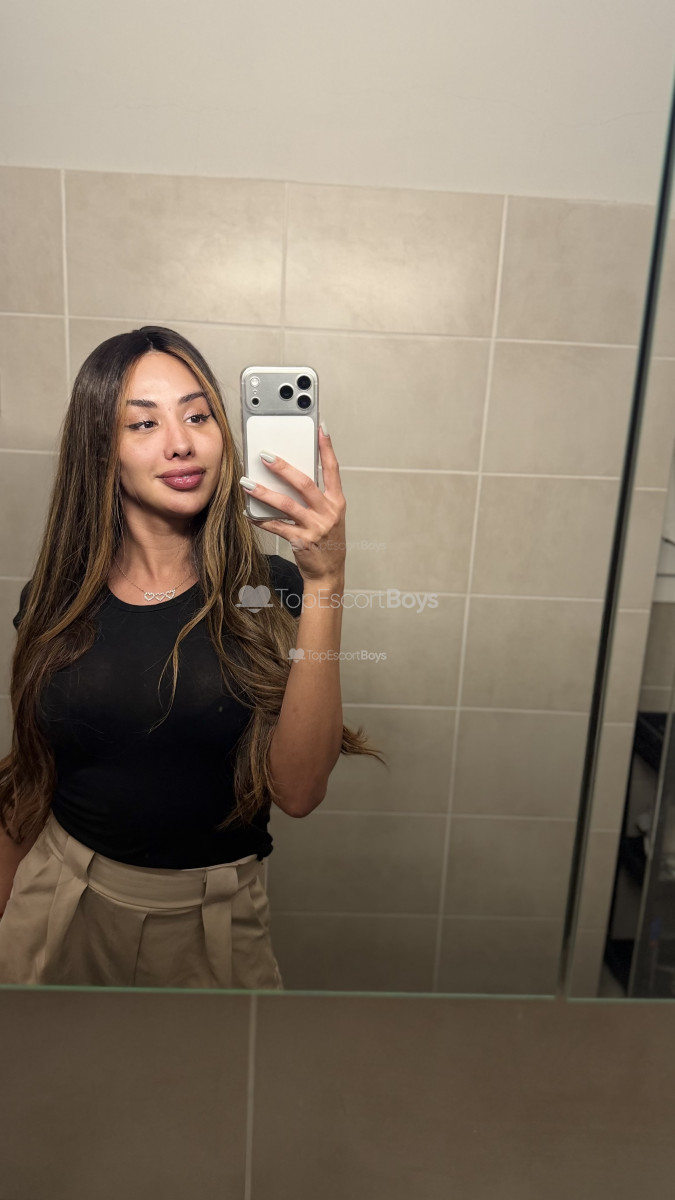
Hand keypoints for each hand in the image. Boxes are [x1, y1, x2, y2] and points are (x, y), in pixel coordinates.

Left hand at [240, 426, 345, 583]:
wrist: (329, 573)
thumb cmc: (328, 542)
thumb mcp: (330, 516)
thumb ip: (316, 497)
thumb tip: (291, 475)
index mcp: (337, 502)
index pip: (333, 470)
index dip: (327, 448)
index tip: (320, 429)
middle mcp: (328, 513)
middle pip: (305, 483)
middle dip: (284, 468)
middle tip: (266, 455)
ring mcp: (315, 527)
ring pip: (287, 505)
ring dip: (264, 492)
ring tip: (247, 483)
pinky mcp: (301, 541)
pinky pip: (277, 527)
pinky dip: (260, 519)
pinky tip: (248, 513)